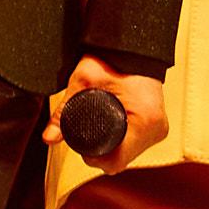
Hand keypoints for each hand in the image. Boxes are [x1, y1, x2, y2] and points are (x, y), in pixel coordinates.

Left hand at [45, 55, 167, 170]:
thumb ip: (63, 112)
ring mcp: (159, 128)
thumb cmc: (112, 60)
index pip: (116, 161)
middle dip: (102, 152)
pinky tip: (113, 128)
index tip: (83, 145)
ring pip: (129, 154)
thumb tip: (49, 137)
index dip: (95, 158)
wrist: (132, 47)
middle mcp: (156, 129)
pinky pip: (137, 144)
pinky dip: (123, 141)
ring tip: (101, 126)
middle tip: (88, 130)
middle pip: (122, 159)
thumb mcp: (83, 83)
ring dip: (113, 148)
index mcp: (145, 121)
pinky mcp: (158, 126)